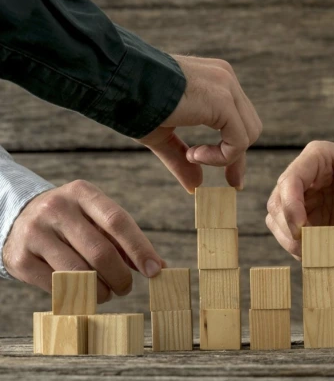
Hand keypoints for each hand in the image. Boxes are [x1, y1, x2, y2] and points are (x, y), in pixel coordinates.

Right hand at [2, 180, 164, 302]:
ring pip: (79, 273)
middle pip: (100, 251)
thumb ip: (125, 240)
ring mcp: (35, 233)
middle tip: (126, 287)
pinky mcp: (20, 258)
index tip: (155, 270)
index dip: (140, 248)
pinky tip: (83, 294)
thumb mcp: (97, 219)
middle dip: (121, 276)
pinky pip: (57, 286)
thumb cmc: (73, 221)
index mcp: (82, 193)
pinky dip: (77, 296)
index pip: (118, 221)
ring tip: (107, 293)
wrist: (19, 218)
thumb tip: (158, 266)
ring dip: (101, 291)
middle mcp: (56, 208)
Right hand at [137, 56, 262, 192]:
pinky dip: (221, 156)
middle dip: (236, 157)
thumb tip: (196, 186)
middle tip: (229, 181)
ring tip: (192, 156)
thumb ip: (182, 158)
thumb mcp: (163, 134)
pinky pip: (238, 141)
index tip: (233, 180)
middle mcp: (225, 78)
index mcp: (214, 80)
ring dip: (225, 156)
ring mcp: (226, 86)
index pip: (238, 120)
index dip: (235, 152)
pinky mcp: (223, 100)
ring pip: (249, 135)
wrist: (116, 80)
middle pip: (249, 127)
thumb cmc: (132, 102)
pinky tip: (193, 154)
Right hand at [266, 141, 333, 258]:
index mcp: (317, 157)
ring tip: (310, 254)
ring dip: (288, 238)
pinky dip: (297, 245)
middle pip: (279, 200)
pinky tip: (312, 255)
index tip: (301, 230)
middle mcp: (303, 174)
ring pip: (278, 218)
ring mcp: (302, 195)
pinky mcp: (306, 213)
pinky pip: (291, 230)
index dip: (290, 205)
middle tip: (306, 248)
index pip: (291, 179)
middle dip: (288, 226)